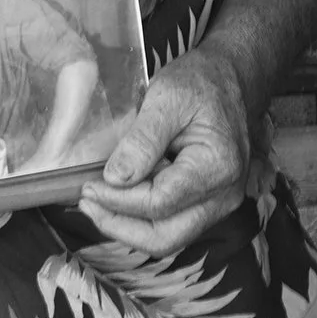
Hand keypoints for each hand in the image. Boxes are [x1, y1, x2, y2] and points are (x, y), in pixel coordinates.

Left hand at [77, 46, 249, 256]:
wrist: (229, 79)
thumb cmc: (200, 82)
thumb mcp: (167, 97)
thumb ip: (143, 140)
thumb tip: (116, 179)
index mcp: (217, 167)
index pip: (159, 203)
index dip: (118, 201)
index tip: (89, 187)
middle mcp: (224, 195)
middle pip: (166, 238)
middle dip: (120, 226)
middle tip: (87, 203)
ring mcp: (218, 203)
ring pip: (168, 238)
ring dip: (128, 227)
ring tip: (96, 204)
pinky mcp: (207, 203)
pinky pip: (172, 224)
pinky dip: (142, 218)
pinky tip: (118, 198)